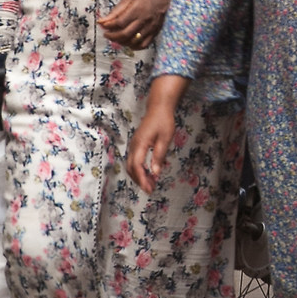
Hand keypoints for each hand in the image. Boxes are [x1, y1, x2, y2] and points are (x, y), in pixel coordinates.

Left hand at [101, 0, 172, 50]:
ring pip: (133, 41)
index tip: (103, 25)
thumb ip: (116, 10)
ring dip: (121, 42)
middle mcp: (144, 20)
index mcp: (137, 9)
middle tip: (107, 34)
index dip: (109, 26)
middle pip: (125, 34)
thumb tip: (102, 21)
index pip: (119, 23)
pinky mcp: (155, 32)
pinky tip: (128, 42)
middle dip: (112, 36)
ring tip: (116, 37)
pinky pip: (143, 45)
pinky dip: (134, 47)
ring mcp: (150, 28)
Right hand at [125, 75, 187, 193]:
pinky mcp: (136, 144)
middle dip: (139, 180)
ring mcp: (133, 145)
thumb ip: (159, 156)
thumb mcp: (165, 138)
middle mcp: (134, 145)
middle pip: (131, 168)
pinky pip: (134, 160)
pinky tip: (148, 173)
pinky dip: (139, 169)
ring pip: (130, 165)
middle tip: (150, 189)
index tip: (148, 188)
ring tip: (150, 184)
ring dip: (138, 176)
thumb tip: (155, 173)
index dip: (142, 179)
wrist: (158, 107)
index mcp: (140, 144)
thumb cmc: (164, 121)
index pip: (137, 166)